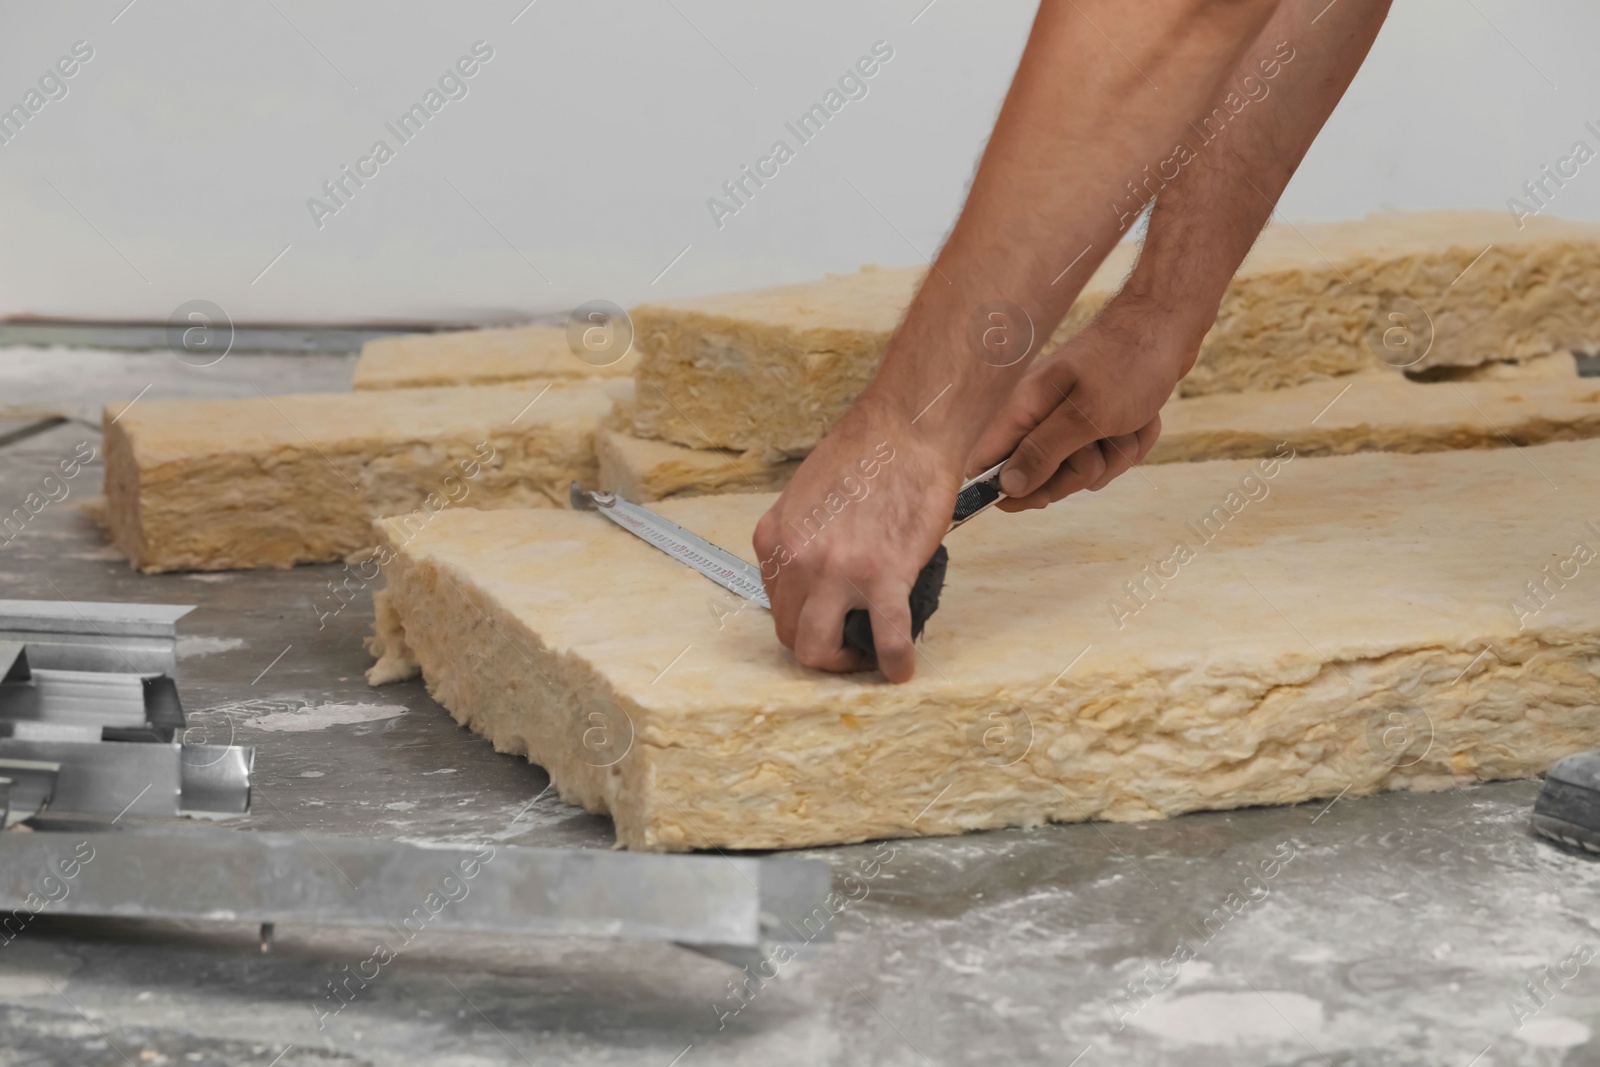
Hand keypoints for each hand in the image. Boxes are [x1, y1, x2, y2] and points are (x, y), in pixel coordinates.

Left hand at [753, 397, 960, 681]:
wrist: (908, 428)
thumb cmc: (868, 452)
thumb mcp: (809, 496)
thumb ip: (806, 539)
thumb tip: (821, 576)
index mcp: (775, 537)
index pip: (774, 602)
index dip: (803, 619)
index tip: (827, 620)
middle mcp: (797, 557)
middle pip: (791, 633)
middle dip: (818, 650)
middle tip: (847, 646)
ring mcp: (837, 570)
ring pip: (820, 649)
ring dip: (845, 663)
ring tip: (869, 656)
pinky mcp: (883, 575)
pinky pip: (886, 638)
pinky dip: (895, 662)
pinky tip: (902, 668)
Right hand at [970, 296, 1191, 510]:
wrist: (1168, 323)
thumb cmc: (1127, 362)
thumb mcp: (1086, 416)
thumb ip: (1043, 452)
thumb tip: (1005, 487)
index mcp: (1022, 409)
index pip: (985, 462)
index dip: (1003, 490)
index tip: (1041, 497)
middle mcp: (1038, 415)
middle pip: (1039, 477)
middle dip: (1077, 472)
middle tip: (1096, 445)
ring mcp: (1069, 419)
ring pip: (1082, 471)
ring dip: (1114, 455)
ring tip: (1126, 423)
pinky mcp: (1097, 421)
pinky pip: (1108, 457)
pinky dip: (1131, 443)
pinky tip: (1141, 418)